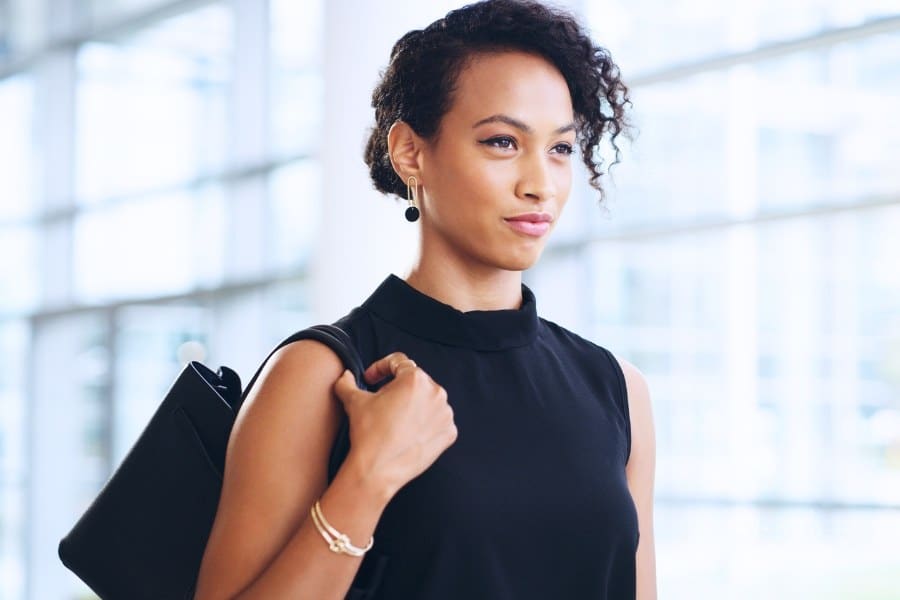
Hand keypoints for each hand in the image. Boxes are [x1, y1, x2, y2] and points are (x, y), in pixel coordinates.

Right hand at [332, 352, 456, 498]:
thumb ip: (347, 382)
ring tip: (395, 419)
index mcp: (415, 378)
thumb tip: (345, 375)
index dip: (380, 368)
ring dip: (414, 405)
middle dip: (398, 388)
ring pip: (428, 400)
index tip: (370, 380)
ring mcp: (445, 413)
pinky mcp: (449, 433)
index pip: (398, 362)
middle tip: (382, 402)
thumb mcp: (353, 402)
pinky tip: (408, 432)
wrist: (377, 470)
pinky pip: (437, 421)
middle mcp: (436, 392)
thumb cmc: (367, 432)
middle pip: (415, 381)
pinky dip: (425, 423)